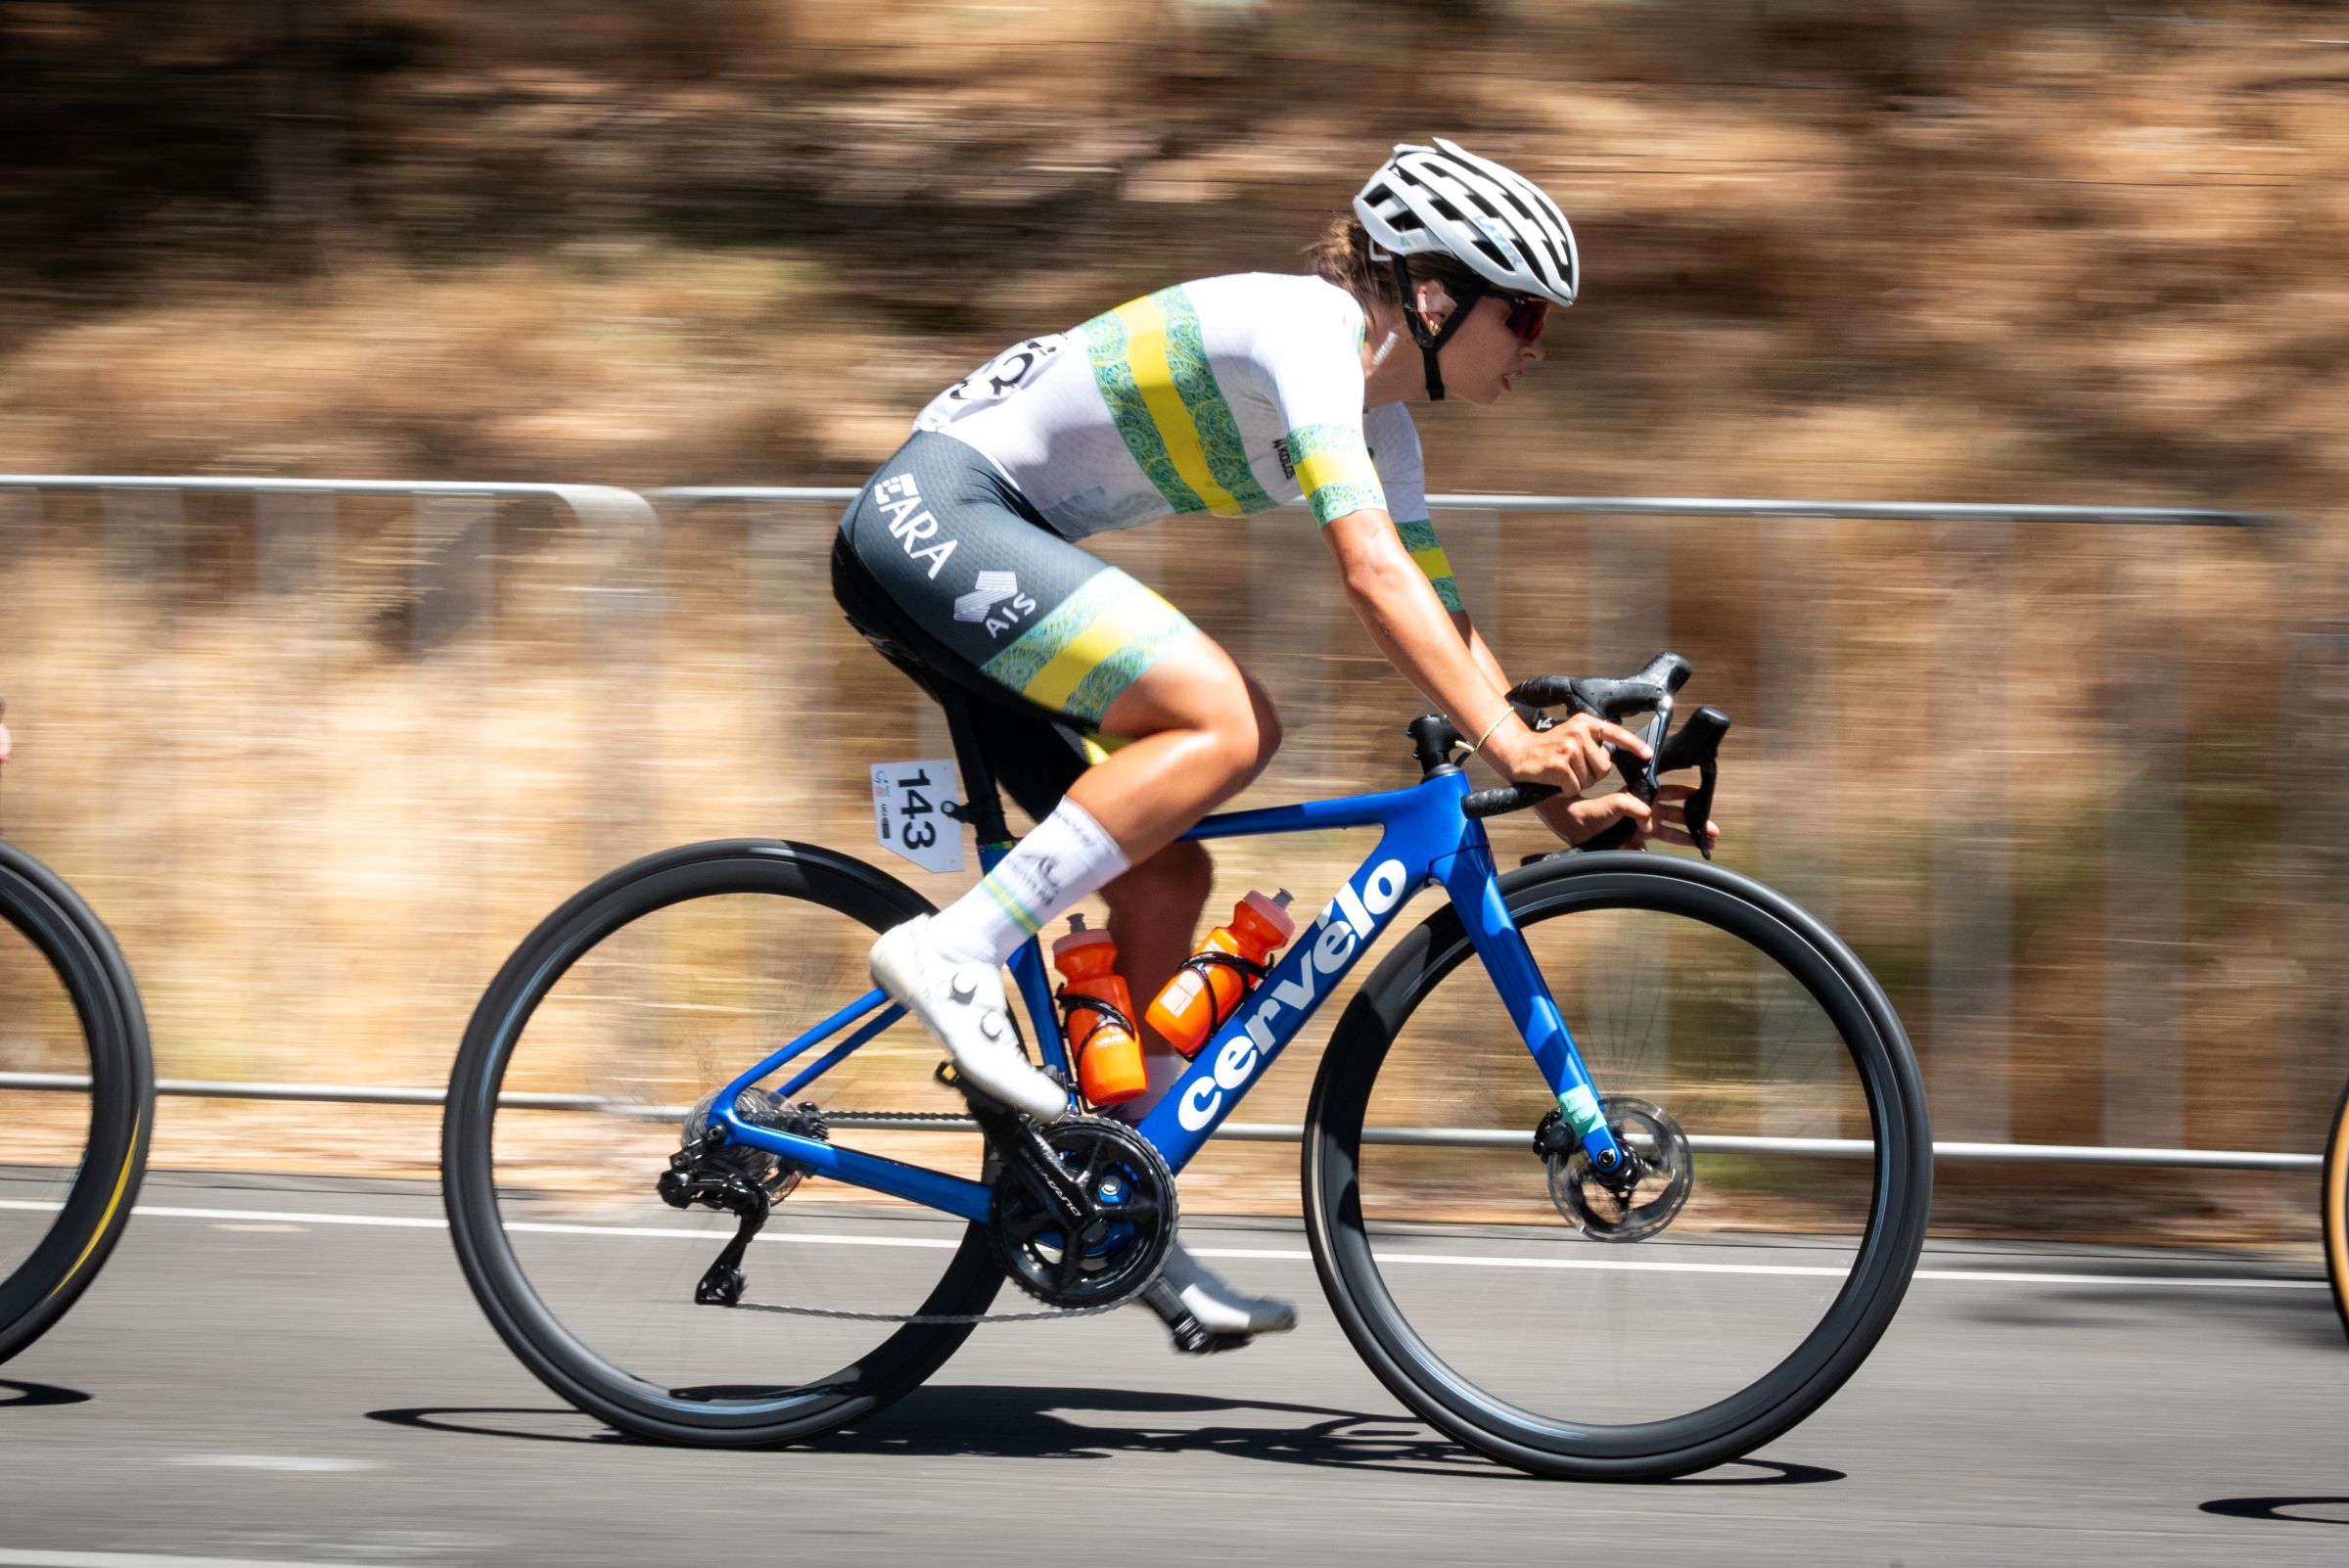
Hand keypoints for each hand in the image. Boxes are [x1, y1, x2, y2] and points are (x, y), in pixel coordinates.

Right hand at [1484, 710, 1647, 796]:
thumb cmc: (1546, 750)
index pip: (1615, 733)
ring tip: (1561, 773)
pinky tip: (1555, 781)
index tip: (1648, 755)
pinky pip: (1575, 786)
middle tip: (1572, 769)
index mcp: (1584, 723)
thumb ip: (1592, 743)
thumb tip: (1609, 757)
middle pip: (1605, 766)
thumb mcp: (1571, 736)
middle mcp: (1578, 731)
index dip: (1634, 745)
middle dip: (1592, 775)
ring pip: (1591, 779)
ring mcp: (1569, 747)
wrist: (1516, 753)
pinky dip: (1565, 789)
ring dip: (1577, 782)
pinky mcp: (1560, 764)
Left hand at [1534, 785, 1719, 851]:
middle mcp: (1645, 813)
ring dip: (1688, 838)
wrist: (1570, 827)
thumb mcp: (1610, 805)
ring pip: (1671, 834)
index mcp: (1642, 799)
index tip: (1702, 796)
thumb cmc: (1587, 811)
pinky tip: (1677, 864)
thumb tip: (1648, 817)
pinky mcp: (1633, 845)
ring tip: (1707, 844)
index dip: (1686, 795)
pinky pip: (1653, 851)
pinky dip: (1664, 857)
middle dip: (1696, 823)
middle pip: (1677, 817)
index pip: (1670, 794)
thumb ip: (1629, 806)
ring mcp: (1640, 830)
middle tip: (1714, 831)